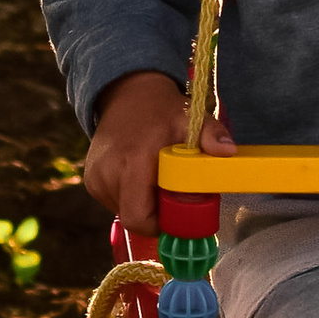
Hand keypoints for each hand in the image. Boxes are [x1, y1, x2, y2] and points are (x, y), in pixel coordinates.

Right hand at [81, 69, 234, 240]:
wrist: (127, 94)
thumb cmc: (162, 110)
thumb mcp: (191, 119)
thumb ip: (211, 135)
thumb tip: (227, 151)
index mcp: (130, 162)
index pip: (140, 218)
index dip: (162, 223)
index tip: (179, 209)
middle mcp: (106, 174)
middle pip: (135, 218)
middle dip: (157, 213)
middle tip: (171, 190)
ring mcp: (95, 180)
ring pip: (126, 212)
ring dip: (145, 204)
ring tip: (155, 177)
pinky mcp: (91, 182)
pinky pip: (117, 203)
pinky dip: (133, 196)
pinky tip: (141, 175)